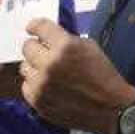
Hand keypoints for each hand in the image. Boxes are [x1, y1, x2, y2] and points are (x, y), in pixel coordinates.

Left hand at [20, 19, 134, 133]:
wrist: (110, 107)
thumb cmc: (103, 75)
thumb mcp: (90, 48)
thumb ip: (66, 40)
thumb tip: (47, 38)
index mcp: (65, 47)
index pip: (39, 27)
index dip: (34, 26)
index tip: (32, 28)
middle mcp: (49, 64)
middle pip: (27, 47)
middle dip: (36, 47)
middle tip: (44, 52)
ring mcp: (41, 84)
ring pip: (24, 67)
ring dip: (35, 67)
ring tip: (48, 72)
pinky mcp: (37, 102)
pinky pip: (26, 87)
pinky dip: (35, 85)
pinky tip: (48, 86)